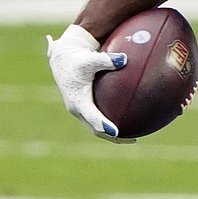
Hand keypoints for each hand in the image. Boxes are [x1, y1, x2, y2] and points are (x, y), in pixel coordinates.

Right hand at [46, 24, 134, 142]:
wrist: (63, 59)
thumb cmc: (77, 58)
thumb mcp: (90, 58)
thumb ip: (107, 60)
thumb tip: (124, 59)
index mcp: (77, 100)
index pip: (91, 116)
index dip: (103, 125)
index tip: (116, 132)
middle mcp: (77, 108)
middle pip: (94, 129)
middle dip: (111, 137)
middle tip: (132, 140)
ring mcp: (80, 109)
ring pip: (96, 127)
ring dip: (112, 135)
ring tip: (134, 138)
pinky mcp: (84, 106)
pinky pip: (98, 119)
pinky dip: (111, 124)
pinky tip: (130, 121)